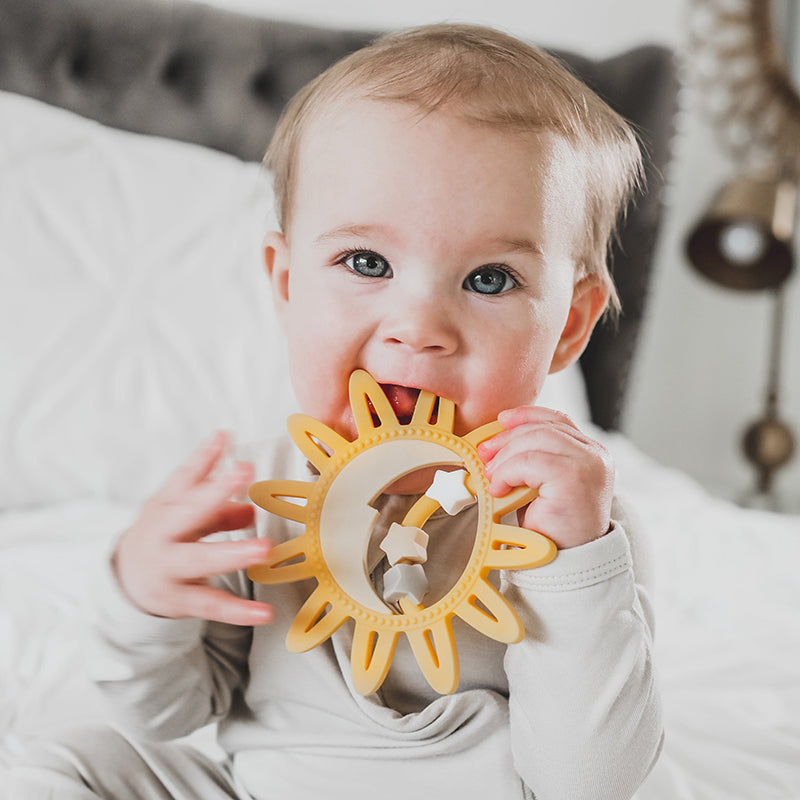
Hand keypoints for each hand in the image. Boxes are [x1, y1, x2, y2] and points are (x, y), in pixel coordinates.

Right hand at [113, 431, 273, 625]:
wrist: (126, 580)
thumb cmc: (166, 533)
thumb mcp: (182, 509)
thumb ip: (215, 495)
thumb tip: (247, 493)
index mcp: (165, 506)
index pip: (184, 477)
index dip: (205, 457)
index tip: (226, 437)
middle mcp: (163, 535)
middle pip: (188, 513)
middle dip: (214, 493)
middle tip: (244, 473)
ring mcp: (169, 569)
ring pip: (200, 560)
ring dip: (234, 553)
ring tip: (266, 549)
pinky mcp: (179, 600)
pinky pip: (210, 606)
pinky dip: (238, 612)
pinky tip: (265, 614)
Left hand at [477, 407, 613, 549]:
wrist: (567, 563)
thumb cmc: (552, 527)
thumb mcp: (540, 484)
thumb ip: (531, 459)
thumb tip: (493, 442)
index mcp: (591, 452)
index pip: (557, 420)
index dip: (526, 415)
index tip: (501, 420)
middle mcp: (595, 455)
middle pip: (542, 428)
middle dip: (507, 438)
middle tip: (484, 455)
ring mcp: (589, 464)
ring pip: (534, 440)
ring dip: (505, 458)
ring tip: (492, 478)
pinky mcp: (574, 478)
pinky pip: (529, 461)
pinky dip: (507, 472)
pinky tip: (499, 489)